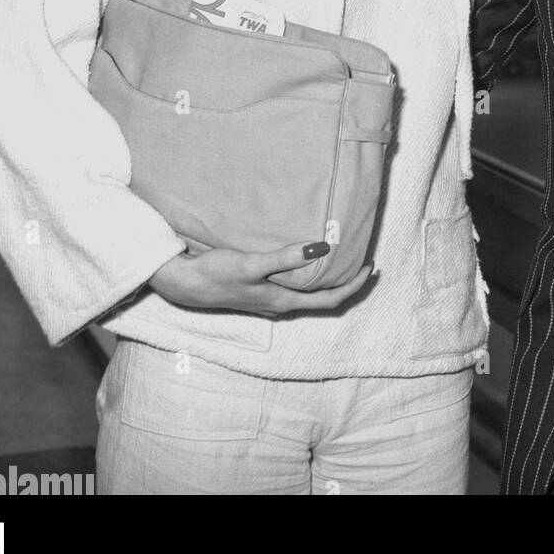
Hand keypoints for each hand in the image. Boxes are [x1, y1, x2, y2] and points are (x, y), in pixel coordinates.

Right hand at [148, 242, 373, 317]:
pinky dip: (309, 275)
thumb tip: (323, 248)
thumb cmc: (217, 274)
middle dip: (346, 283)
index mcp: (283, 302)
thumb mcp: (253, 265)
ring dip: (328, 279)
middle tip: (363, 261)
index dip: (353, 286)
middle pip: (323, 299)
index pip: (330, 300)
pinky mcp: (259, 290)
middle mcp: (280, 305)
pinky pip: (294, 286)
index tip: (370, 267)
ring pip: (309, 293)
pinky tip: (307, 259)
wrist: (183, 284)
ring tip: (342, 258)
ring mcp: (269, 299)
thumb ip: (286, 258)